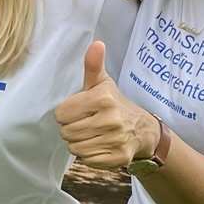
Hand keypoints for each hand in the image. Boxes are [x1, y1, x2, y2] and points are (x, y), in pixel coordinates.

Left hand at [54, 41, 155, 168]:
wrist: (142, 129)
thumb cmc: (114, 104)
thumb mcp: (103, 83)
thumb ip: (93, 65)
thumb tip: (96, 43)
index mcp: (103, 98)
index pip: (62, 113)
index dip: (65, 113)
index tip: (76, 111)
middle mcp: (110, 120)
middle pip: (66, 132)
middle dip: (70, 129)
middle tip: (83, 124)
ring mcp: (115, 140)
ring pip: (74, 147)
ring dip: (77, 142)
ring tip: (89, 134)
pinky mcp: (117, 157)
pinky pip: (86, 160)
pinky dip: (88, 155)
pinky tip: (97, 145)